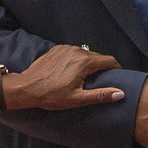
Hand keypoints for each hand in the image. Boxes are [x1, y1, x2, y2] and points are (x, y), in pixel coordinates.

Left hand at [3, 45, 124, 110]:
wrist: (27, 87)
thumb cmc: (51, 95)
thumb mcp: (77, 99)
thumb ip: (100, 95)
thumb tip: (120, 93)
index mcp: (84, 62)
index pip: (109, 60)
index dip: (116, 68)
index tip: (117, 75)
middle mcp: (77, 51)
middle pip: (97, 56)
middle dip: (101, 67)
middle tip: (99, 80)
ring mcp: (66, 48)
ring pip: (85, 53)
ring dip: (88, 63)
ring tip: (84, 77)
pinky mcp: (57, 49)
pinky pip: (73, 52)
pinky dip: (76, 59)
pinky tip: (70, 71)